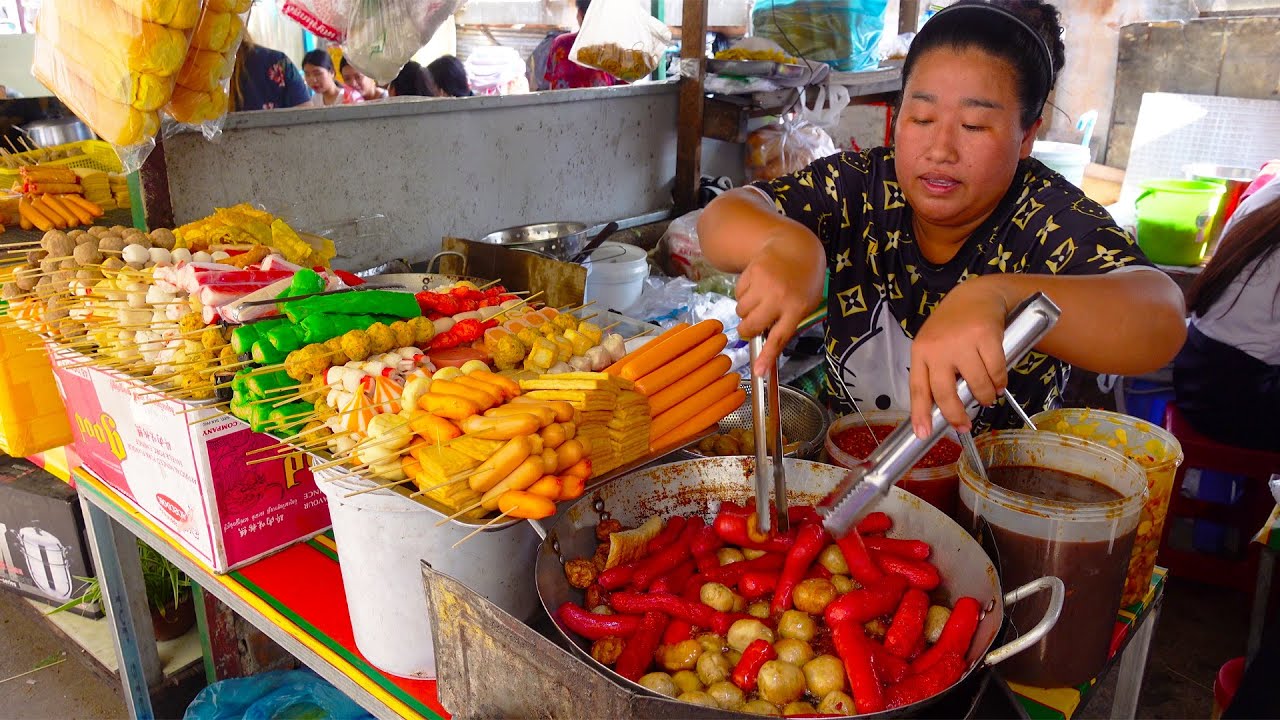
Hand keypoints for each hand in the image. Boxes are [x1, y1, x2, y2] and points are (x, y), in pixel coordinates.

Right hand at [736, 233, 824, 374]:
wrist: (795, 246)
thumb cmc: (803, 281)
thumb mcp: (805, 303)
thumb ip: (787, 323)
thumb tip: (765, 346)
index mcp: (796, 309)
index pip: (779, 338)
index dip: (767, 357)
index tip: (757, 372)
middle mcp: (779, 297)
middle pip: (751, 326)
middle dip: (747, 330)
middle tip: (751, 326)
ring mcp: (763, 283)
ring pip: (741, 310)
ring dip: (746, 310)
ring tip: (760, 299)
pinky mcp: (751, 271)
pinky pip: (738, 293)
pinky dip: (744, 293)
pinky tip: (756, 284)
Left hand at [908, 276, 1013, 436]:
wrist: (975, 294)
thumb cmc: (952, 327)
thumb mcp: (934, 346)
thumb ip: (935, 373)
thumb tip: (942, 411)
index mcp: (921, 352)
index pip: (918, 388)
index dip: (920, 413)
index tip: (923, 433)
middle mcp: (938, 347)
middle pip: (945, 392)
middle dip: (956, 414)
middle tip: (964, 424)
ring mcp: (962, 341)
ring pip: (976, 384)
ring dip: (985, 397)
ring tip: (988, 396)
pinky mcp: (985, 335)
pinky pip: (996, 371)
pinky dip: (1000, 382)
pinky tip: (999, 382)